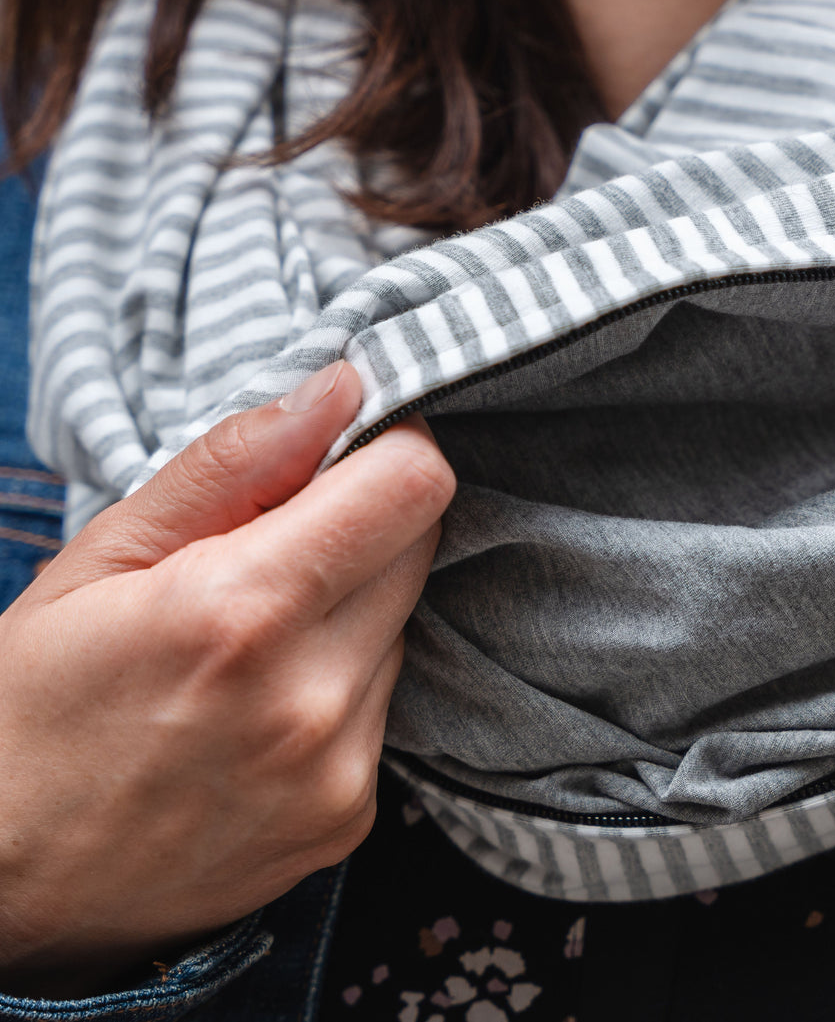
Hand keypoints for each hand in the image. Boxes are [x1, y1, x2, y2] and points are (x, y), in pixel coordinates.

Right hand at [0, 362, 454, 997]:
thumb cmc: (25, 710)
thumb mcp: (99, 560)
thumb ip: (232, 465)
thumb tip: (339, 390)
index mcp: (241, 611)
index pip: (415, 485)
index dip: (389, 448)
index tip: (349, 450)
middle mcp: (310, 698)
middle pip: (419, 549)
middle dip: (362, 528)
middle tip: (271, 553)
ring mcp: (338, 771)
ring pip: (404, 628)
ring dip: (350, 614)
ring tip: (248, 647)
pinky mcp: (351, 819)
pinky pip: (385, 707)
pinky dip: (340, 689)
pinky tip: (258, 712)